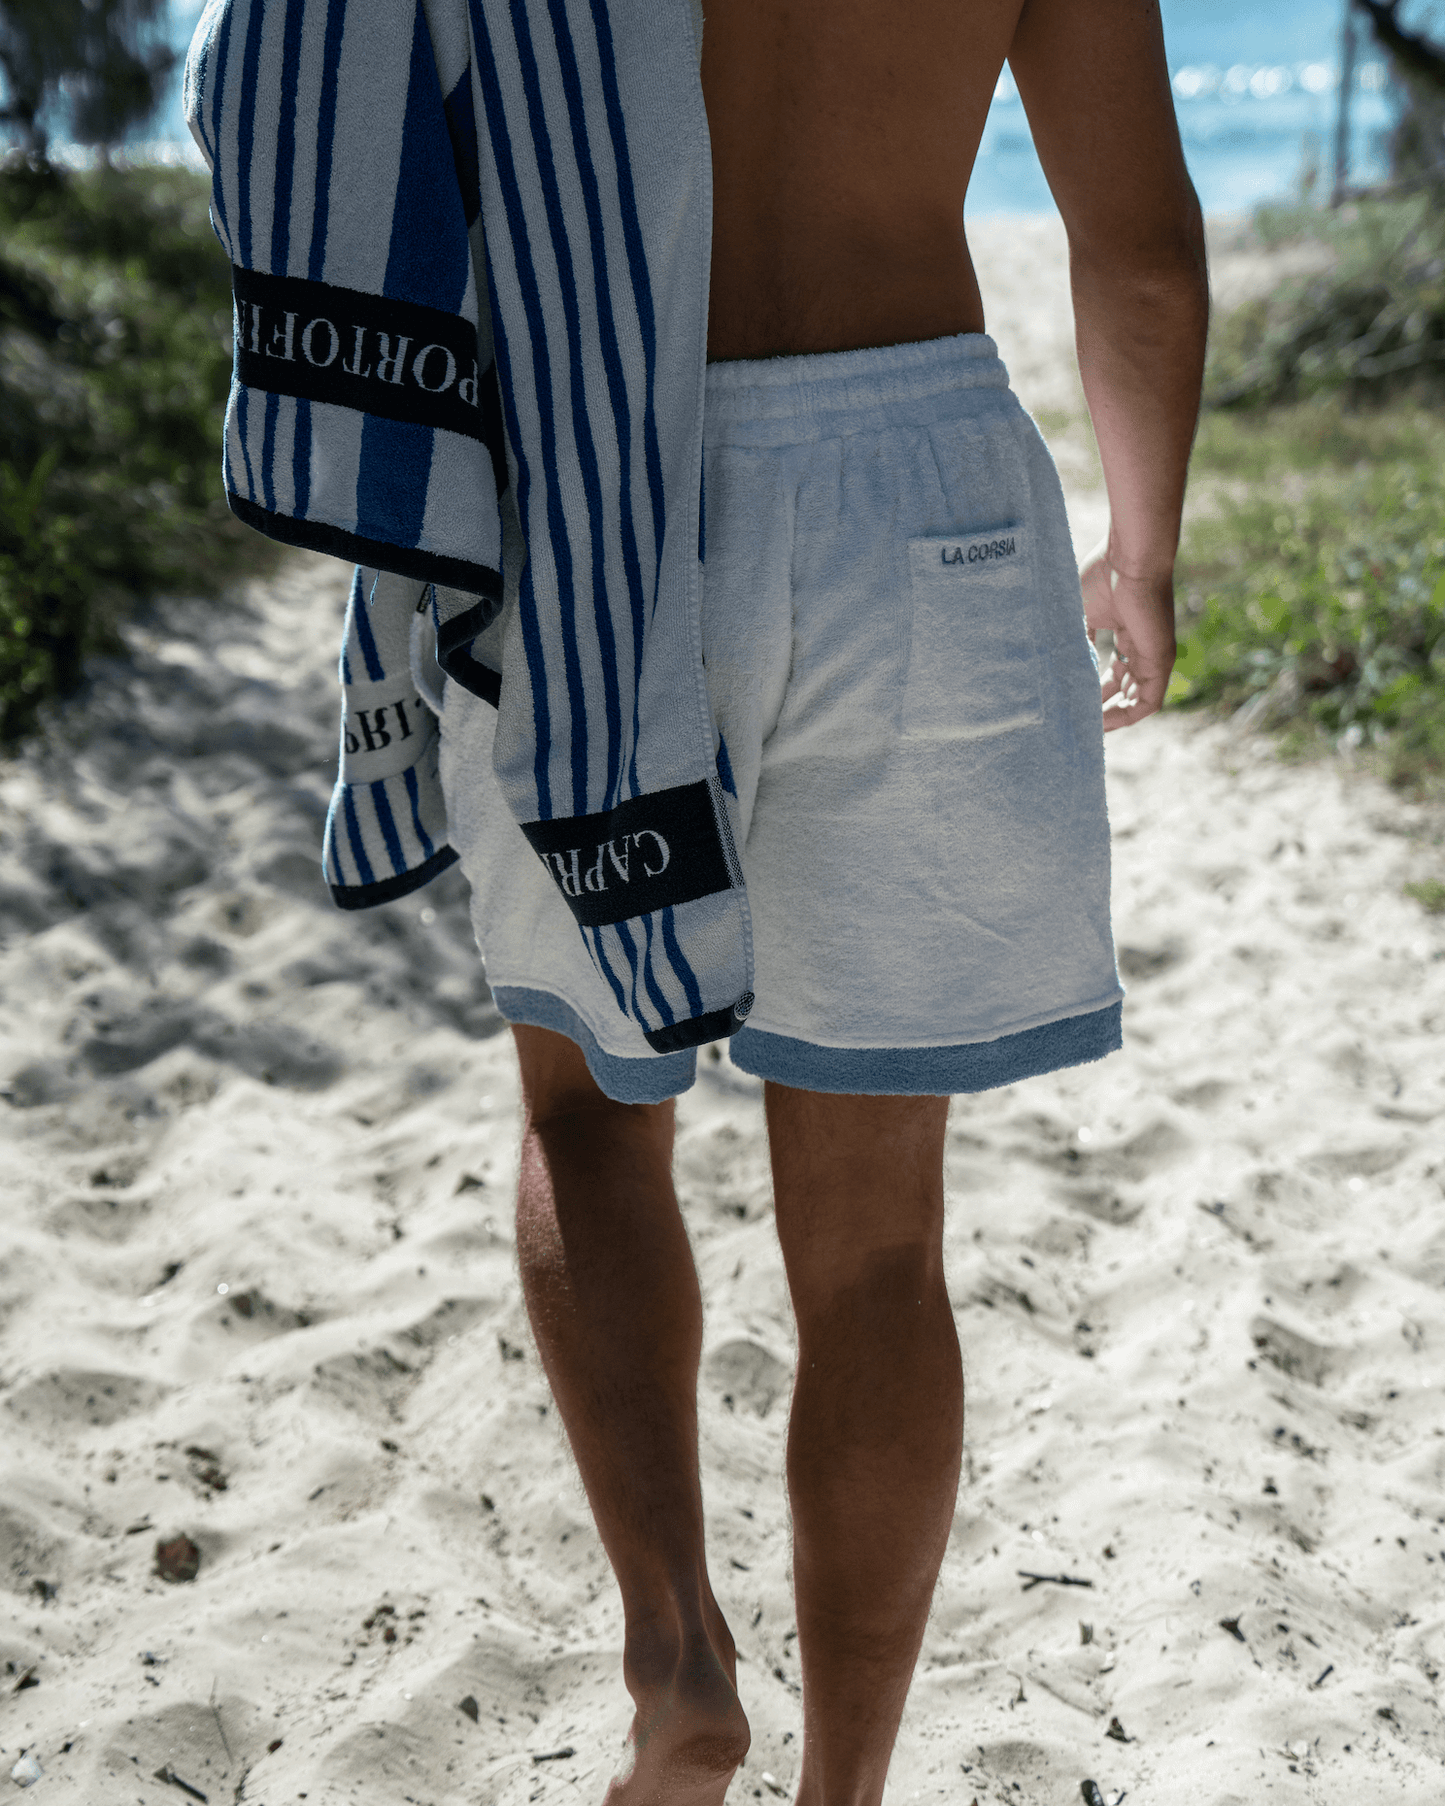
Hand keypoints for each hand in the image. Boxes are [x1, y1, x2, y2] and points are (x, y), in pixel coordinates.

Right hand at [1079, 539, 1176, 731]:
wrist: (1129, 559)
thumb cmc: (1104, 576)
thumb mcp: (1081, 616)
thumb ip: (1074, 644)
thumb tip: (1054, 671)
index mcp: (1126, 634)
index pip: (1114, 672)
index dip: (1093, 691)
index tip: (1071, 702)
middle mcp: (1142, 647)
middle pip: (1123, 688)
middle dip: (1100, 707)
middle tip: (1075, 720)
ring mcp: (1154, 655)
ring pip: (1135, 699)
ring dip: (1112, 716)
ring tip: (1086, 727)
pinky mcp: (1161, 661)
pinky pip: (1147, 701)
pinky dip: (1127, 715)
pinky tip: (1103, 722)